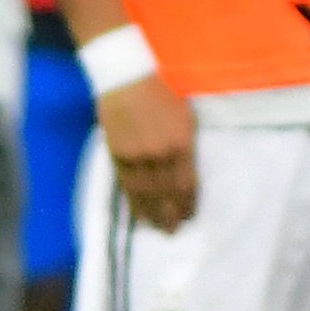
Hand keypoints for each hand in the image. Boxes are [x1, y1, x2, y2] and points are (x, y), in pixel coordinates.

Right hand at [99, 73, 199, 230]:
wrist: (127, 80)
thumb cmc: (161, 94)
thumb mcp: (185, 117)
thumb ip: (186, 146)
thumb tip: (186, 171)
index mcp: (182, 144)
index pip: (187, 183)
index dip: (189, 203)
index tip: (190, 215)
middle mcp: (161, 154)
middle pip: (168, 194)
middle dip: (172, 214)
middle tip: (174, 230)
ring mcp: (138, 156)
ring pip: (147, 194)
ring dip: (154, 214)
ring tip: (159, 229)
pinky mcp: (118, 155)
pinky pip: (128, 186)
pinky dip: (135, 203)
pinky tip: (140, 215)